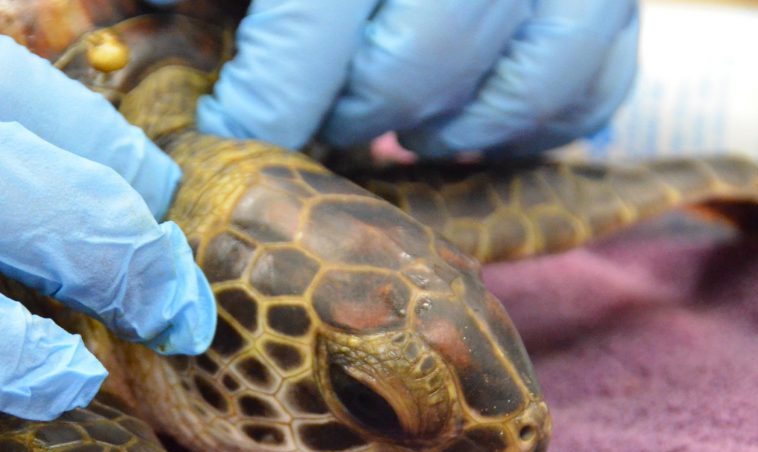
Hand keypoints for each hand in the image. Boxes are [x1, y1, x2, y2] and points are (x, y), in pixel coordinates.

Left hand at [192, 0, 638, 156]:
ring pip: (515, 78)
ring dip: (448, 127)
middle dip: (353, 113)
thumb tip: (157, 10)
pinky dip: (541, 117)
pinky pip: (600, 74)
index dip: (264, 104)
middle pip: (414, 64)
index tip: (228, 134)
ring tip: (402, 127)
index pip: (311, 31)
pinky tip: (482, 122)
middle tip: (323, 121)